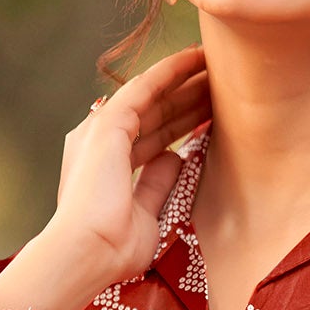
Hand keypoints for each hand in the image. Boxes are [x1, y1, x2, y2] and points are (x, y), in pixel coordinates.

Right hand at [0, 43, 211, 309]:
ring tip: (215, 62)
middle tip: (221, 85)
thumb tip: (175, 157)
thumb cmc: (114, 249)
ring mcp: (102, 131)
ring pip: (151, 96)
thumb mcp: (147, 214)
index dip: (182, 125)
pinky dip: (168, 71)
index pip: (153, 139)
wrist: (89, 252)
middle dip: (188, 100)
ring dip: (183, 79)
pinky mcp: (108, 123)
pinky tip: (193, 57)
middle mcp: (101, 144)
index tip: (210, 114)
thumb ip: (157, 183)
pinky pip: (144, 87)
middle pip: (155, 115)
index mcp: (108, 169)